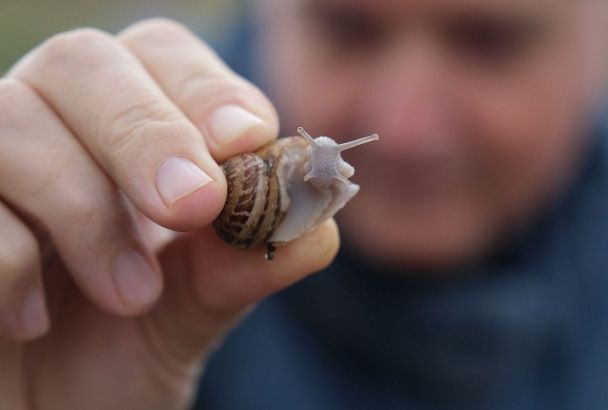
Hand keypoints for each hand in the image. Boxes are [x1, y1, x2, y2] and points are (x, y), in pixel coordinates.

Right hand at [0, 19, 338, 409]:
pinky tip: (35, 321)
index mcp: (128, 133)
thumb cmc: (120, 355)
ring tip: (130, 295)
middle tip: (193, 205)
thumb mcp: (197, 311)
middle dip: (147, 133)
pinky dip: (10, 256)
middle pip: (85, 61)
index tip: (245, 140)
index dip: (204, 87)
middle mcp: (54, 127)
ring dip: (86, 208)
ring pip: (15, 117)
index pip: (162, 55)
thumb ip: (246, 263)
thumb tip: (318, 226)